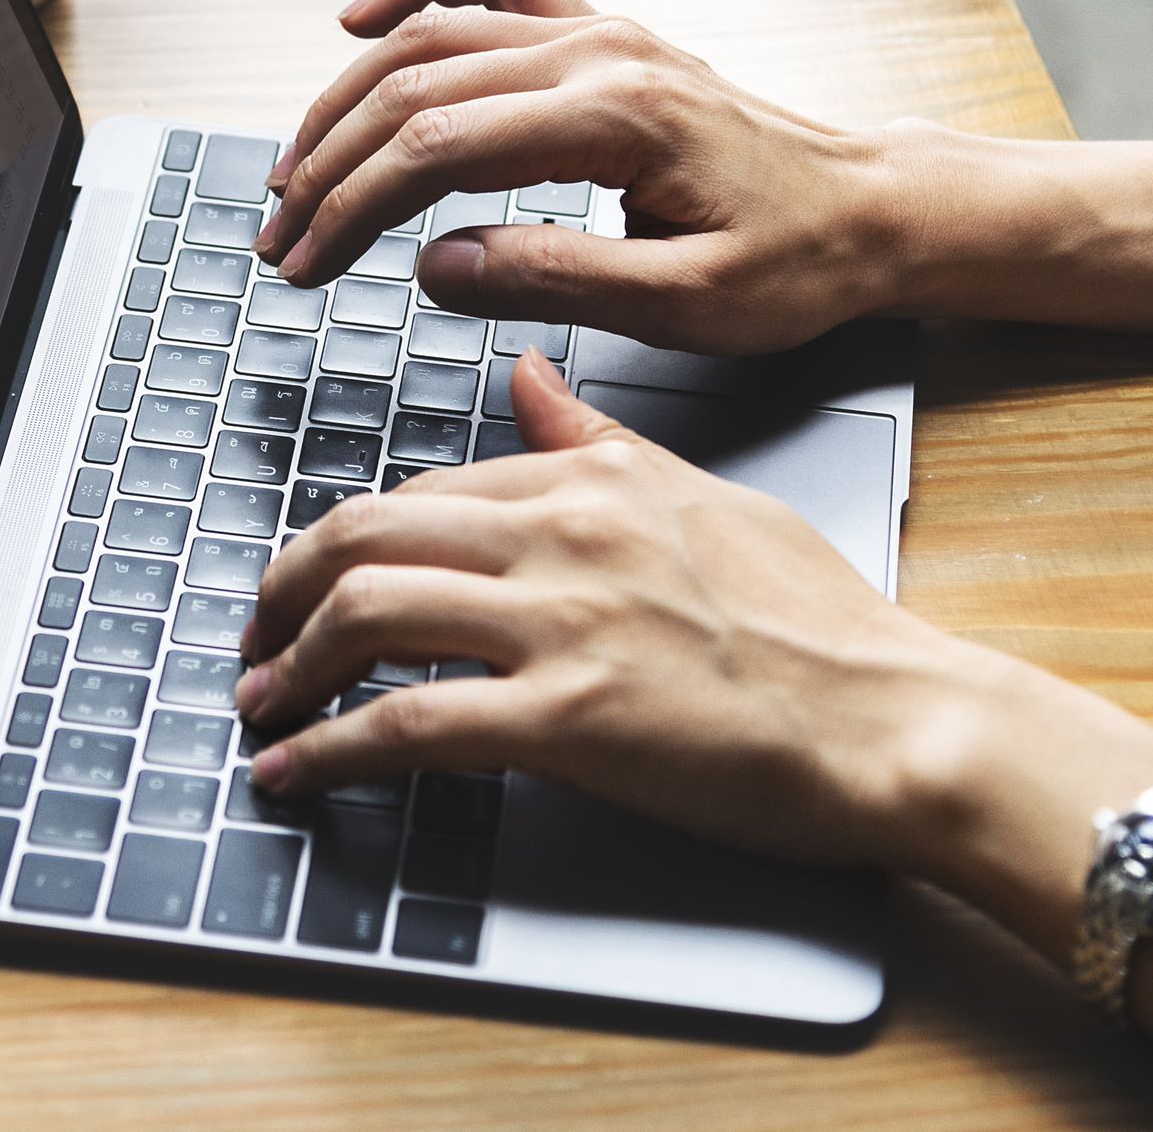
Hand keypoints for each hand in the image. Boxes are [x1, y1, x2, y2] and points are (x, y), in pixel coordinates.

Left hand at [238, 350, 1022, 869]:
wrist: (892, 716)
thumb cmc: (817, 622)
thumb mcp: (706, 499)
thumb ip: (602, 443)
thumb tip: (530, 382)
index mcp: (592, 481)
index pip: (427, 492)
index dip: (351, 541)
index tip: (323, 585)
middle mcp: (563, 534)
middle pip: (365, 534)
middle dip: (285, 587)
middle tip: (260, 635)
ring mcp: (563, 622)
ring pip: (368, 614)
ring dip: (289, 663)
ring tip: (263, 702)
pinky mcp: (570, 719)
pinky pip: (407, 727)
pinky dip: (328, 750)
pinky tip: (292, 771)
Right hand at [253, 0, 904, 356]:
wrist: (870, 210)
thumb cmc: (794, 262)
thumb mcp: (685, 303)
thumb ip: (557, 280)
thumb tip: (436, 267)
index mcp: (615, 117)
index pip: (438, 146)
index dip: (354, 205)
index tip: (306, 261)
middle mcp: (598, 52)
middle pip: (415, 84)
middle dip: (332, 163)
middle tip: (281, 236)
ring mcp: (600, 33)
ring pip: (434, 37)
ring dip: (349, 99)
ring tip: (295, 167)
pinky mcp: (604, 39)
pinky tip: (361, 17)